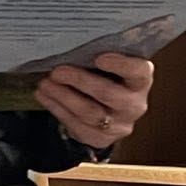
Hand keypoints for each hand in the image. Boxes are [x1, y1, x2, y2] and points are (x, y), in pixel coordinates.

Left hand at [35, 52, 153, 149]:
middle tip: (57, 72)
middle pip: (108, 94)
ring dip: (63, 97)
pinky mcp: (102, 139)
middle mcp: (135, 104)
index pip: (139, 72)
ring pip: (89, 112)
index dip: (121, 65)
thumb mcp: (110, 67)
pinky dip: (57, 109)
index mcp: (141, 81)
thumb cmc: (107, 80)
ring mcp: (120, 125)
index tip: (99, 58)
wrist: (107, 112)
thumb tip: (71, 46)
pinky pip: (77, 126)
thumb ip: (99, 57)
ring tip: (45, 84)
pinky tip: (45, 97)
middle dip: (79, 81)